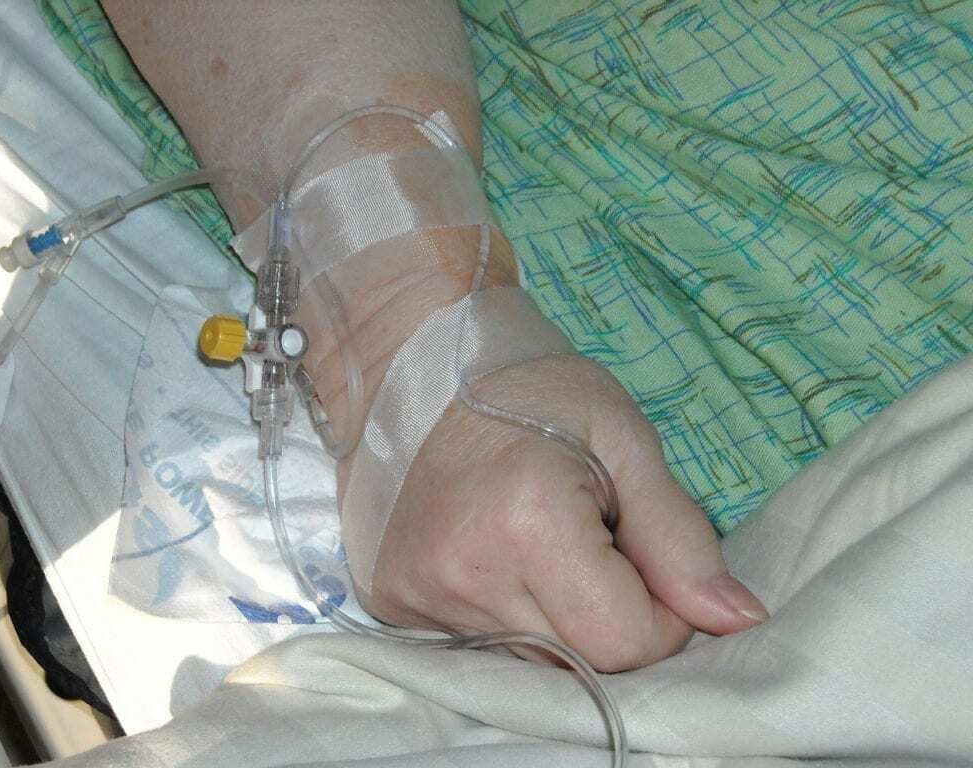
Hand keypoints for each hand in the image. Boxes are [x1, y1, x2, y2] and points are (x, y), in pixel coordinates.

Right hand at [360, 353, 767, 670]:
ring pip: (532, 663)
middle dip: (611, 618)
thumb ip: (680, 536)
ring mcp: (418, 595)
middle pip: (579, 663)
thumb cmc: (537, 392)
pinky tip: (502, 562)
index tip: (646, 555)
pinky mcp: (393, 604)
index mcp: (528, 521)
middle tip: (598, 546)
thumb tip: (740, 621)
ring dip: (561, 622)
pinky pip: (482, 647)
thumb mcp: (626, 441)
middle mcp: (463, 572)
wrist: (426, 368)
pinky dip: (512, 618)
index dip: (662, 614)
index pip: (626, 642)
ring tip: (545, 548)